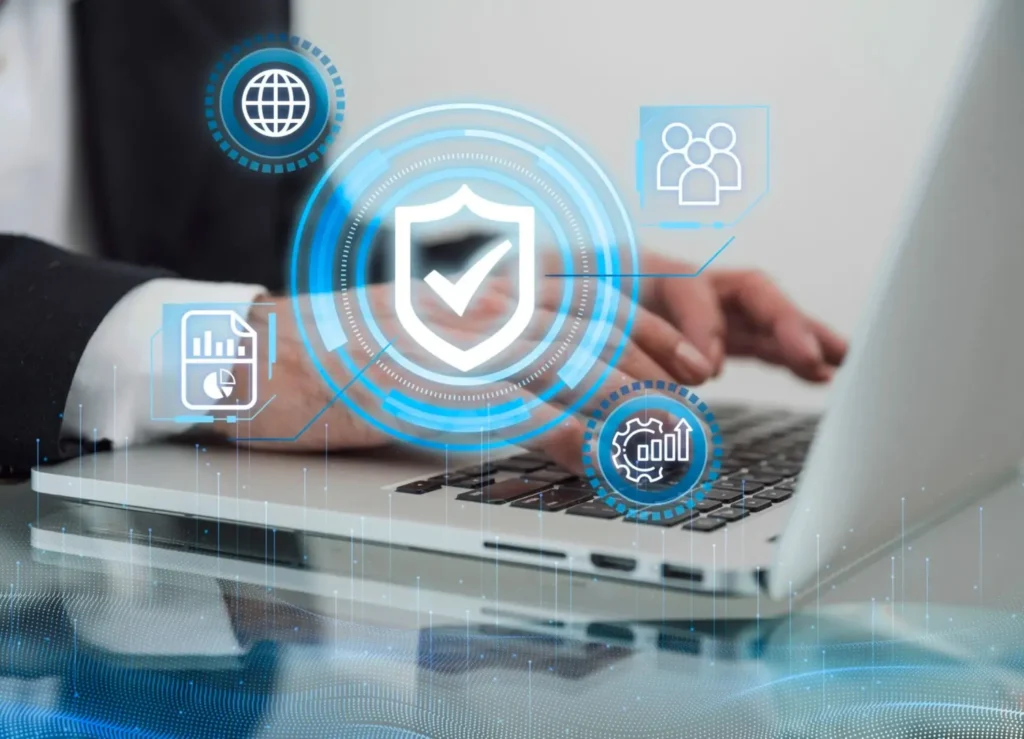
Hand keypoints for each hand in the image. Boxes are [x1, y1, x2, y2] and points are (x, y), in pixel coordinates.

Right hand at [226, 258, 844, 468]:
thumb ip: (493, 339)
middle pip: (594, 332)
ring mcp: (459, 348)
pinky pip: (516, 414)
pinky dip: (566, 438)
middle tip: (699, 405)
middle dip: (656, 370)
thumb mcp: (433, 327)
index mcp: (487, 290)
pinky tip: (599, 460)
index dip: (653, 331)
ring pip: (567, 367)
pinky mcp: (432, 392)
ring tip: (671, 436)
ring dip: (627, 404)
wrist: (270, 354)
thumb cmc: (352, 347)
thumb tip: (551, 375)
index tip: (694, 361)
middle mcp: (483, 308)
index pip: (592, 300)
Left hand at [519, 250, 846, 384]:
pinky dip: (787, 352)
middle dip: (781, 321)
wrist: (526, 299)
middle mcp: (679, 285)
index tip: (705, 370)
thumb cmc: (539, 299)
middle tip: (809, 355)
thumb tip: (595, 377)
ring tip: (837, 359)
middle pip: (743, 290)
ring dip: (800, 333)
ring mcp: (699, 308)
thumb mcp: (550, 310)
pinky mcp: (709, 333)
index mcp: (640, 268)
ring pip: (761, 313)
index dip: (703, 325)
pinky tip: (819, 372)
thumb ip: (578, 332)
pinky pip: (757, 338)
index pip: (689, 286)